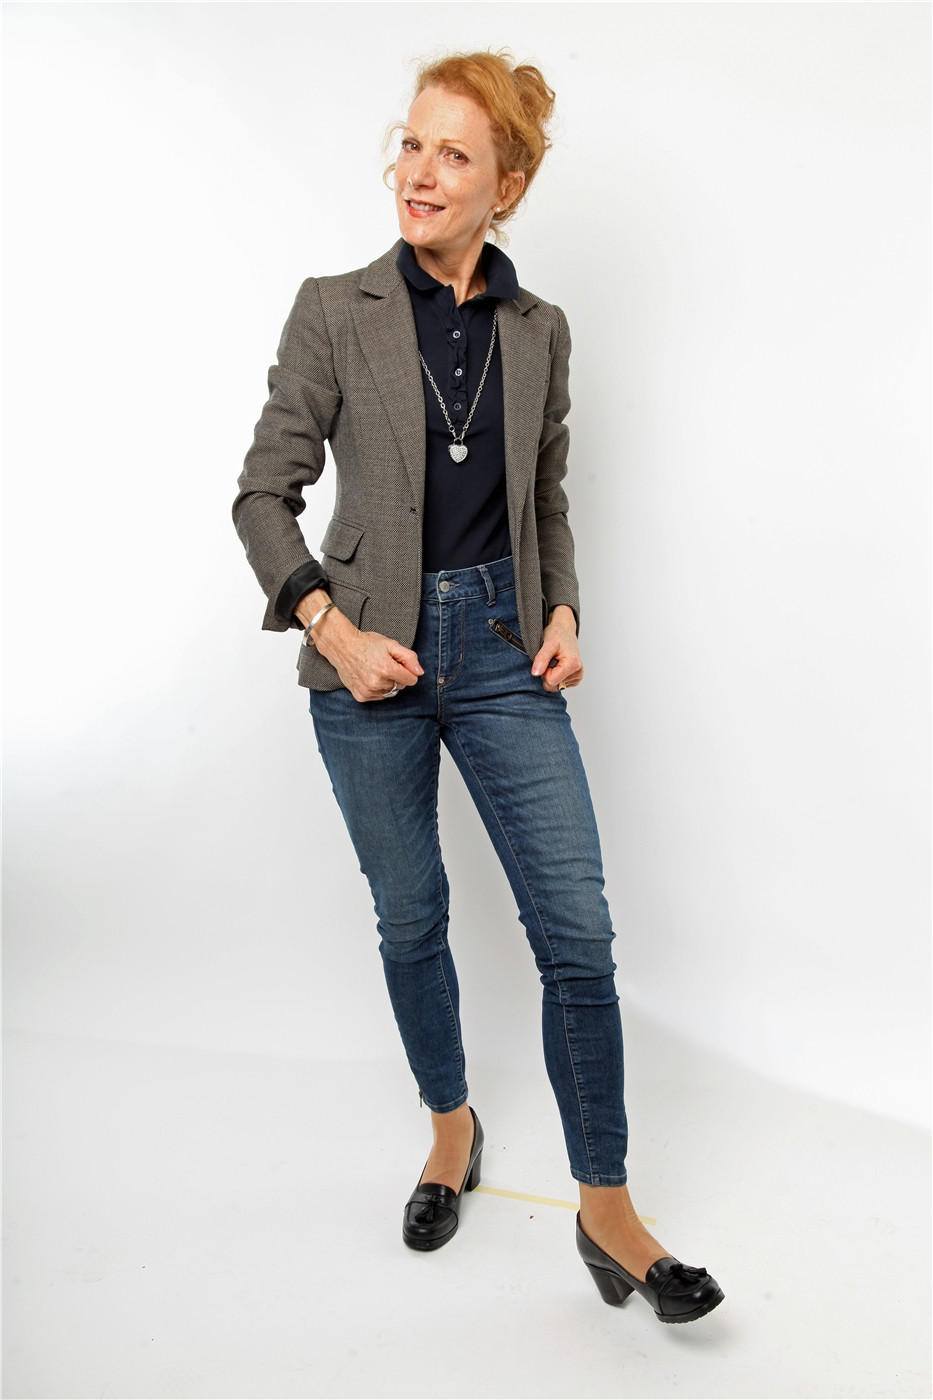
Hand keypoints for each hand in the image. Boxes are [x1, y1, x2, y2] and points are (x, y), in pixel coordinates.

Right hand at [308, 607, 422, 702]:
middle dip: (396, 676)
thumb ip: (409, 657)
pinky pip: (377, 697)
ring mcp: (368, 691)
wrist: (342, 646)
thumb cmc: (366, 643)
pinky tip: (368, 677)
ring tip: (375, 670)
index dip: (407, 670)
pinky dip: (376, 689)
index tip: (398, 663)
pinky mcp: (361, 696)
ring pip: (389, 692)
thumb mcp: (391, 644)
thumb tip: (420, 672)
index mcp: (387, 669)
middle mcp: (377, 683)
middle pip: (400, 686)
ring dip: (386, 684)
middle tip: (384, 664)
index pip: (412, 680)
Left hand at [531, 604, 582, 692]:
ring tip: (555, 661)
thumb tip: (536, 673)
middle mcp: (578, 672)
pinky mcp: (575, 678)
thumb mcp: (547, 644)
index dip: (544, 672)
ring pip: (556, 686)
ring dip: (551, 675)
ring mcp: (578, 676)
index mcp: (573, 664)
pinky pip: (560, 685)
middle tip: (550, 660)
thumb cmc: (557, 634)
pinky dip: (556, 676)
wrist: (564, 630)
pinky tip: (558, 665)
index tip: (546, 661)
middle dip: (547, 675)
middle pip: (554, 686)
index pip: (551, 682)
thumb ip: (541, 659)